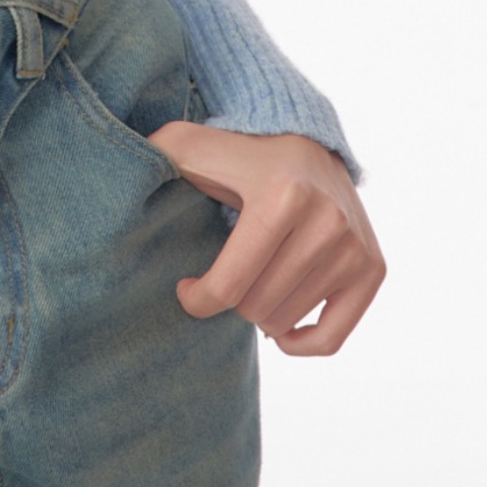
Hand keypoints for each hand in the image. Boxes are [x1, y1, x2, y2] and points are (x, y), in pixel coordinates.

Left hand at [147, 122, 384, 357]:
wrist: (307, 144)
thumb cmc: (238, 155)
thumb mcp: (192, 146)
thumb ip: (154, 154)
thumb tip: (114, 168)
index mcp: (281, 196)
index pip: (230, 285)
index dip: (199, 298)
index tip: (187, 290)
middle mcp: (326, 222)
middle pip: (257, 308)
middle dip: (231, 301)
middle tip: (226, 279)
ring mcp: (354, 247)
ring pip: (286, 322)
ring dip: (260, 313)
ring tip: (251, 284)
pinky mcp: (373, 268)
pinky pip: (332, 338)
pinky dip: (301, 343)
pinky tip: (280, 326)